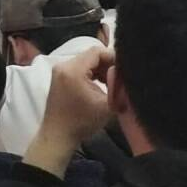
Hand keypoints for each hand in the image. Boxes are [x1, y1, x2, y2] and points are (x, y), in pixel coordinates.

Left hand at [24, 46, 114, 177]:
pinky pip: (79, 69)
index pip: (97, 51)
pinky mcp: (59, 78)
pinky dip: (92, 74)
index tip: (127, 70)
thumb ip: (119, 87)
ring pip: (86, 62)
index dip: (114, 58)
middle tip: (121, 79)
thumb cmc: (82, 121)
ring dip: (101, 70)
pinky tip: (102, 86)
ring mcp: (59, 71)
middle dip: (108, 65)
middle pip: (91, 56)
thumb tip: (128, 75)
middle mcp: (63, 65)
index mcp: (73, 69)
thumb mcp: (107, 105)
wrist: (58, 135)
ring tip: (113, 85)